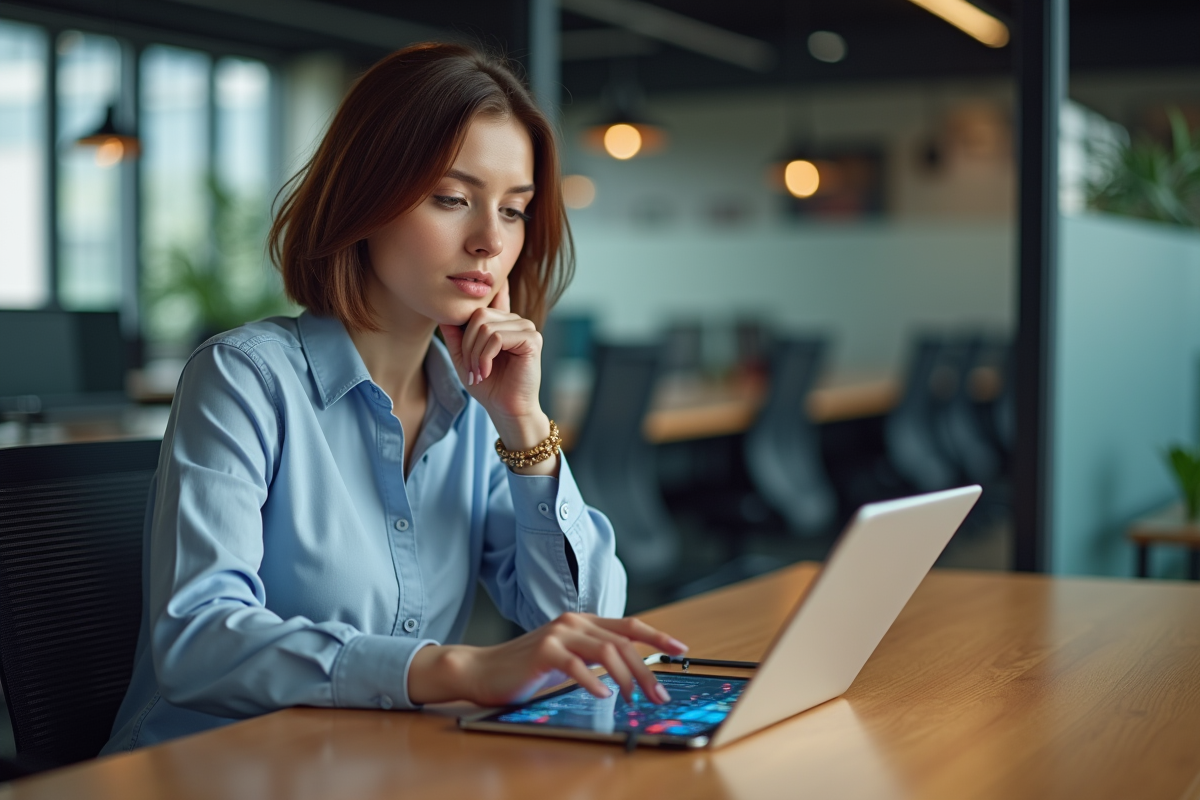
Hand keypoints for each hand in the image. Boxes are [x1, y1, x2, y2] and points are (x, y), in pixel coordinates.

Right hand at [407, 613, 688, 706]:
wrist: (482, 670)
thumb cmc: (526, 669)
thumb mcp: (567, 659)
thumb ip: (593, 657)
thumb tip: (630, 673)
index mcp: (582, 622)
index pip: (628, 625)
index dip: (657, 636)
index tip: (681, 648)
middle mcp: (573, 622)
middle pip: (624, 642)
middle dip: (648, 670)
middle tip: (660, 695)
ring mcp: (558, 634)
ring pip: (607, 651)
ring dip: (627, 678)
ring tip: (634, 699)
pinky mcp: (544, 651)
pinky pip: (577, 666)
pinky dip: (594, 682)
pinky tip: (604, 695)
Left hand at [438, 280, 550, 458]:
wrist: (506, 409)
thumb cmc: (488, 385)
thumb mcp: (463, 357)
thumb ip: (455, 334)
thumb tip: (443, 313)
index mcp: (502, 322)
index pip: (485, 301)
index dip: (468, 311)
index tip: (461, 330)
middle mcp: (516, 320)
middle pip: (478, 314)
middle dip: (467, 344)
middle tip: (470, 369)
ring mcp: (526, 328)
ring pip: (486, 327)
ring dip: (475, 354)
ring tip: (478, 373)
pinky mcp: (532, 339)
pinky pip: (497, 337)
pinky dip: (485, 357)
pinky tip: (487, 372)